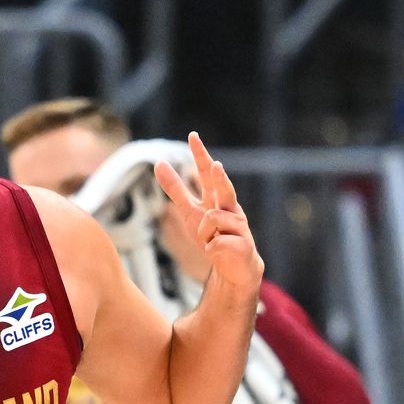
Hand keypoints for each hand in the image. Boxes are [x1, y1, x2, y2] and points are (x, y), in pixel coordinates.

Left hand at [155, 132, 262, 298]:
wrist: (235, 268)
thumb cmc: (214, 235)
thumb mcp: (190, 211)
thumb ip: (176, 188)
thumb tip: (159, 162)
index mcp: (218, 198)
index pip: (207, 172)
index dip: (200, 155)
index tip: (192, 136)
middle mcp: (231, 207)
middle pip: (224, 188)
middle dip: (220, 178)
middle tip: (217, 166)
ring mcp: (240, 225)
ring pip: (212, 220)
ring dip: (205, 232)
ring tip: (211, 240)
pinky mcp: (243, 244)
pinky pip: (216, 243)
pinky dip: (212, 249)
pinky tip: (220, 252)